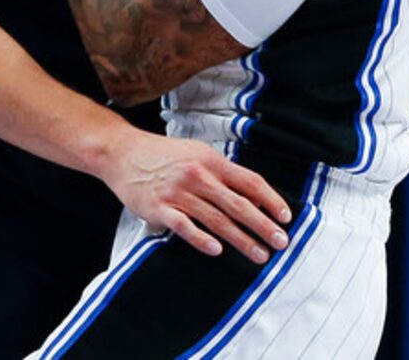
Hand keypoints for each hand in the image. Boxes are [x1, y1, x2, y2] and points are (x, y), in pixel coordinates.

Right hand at [103, 129, 291, 263]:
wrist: (122, 152)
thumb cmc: (163, 155)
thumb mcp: (196, 153)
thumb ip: (221, 172)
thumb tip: (253, 194)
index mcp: (210, 160)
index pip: (249, 180)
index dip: (270, 199)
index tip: (286, 217)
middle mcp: (197, 175)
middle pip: (238, 204)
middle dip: (263, 225)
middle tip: (281, 243)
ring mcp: (178, 192)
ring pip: (217, 219)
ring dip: (241, 240)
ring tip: (260, 255)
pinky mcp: (159, 208)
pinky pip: (184, 226)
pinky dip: (201, 239)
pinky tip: (216, 250)